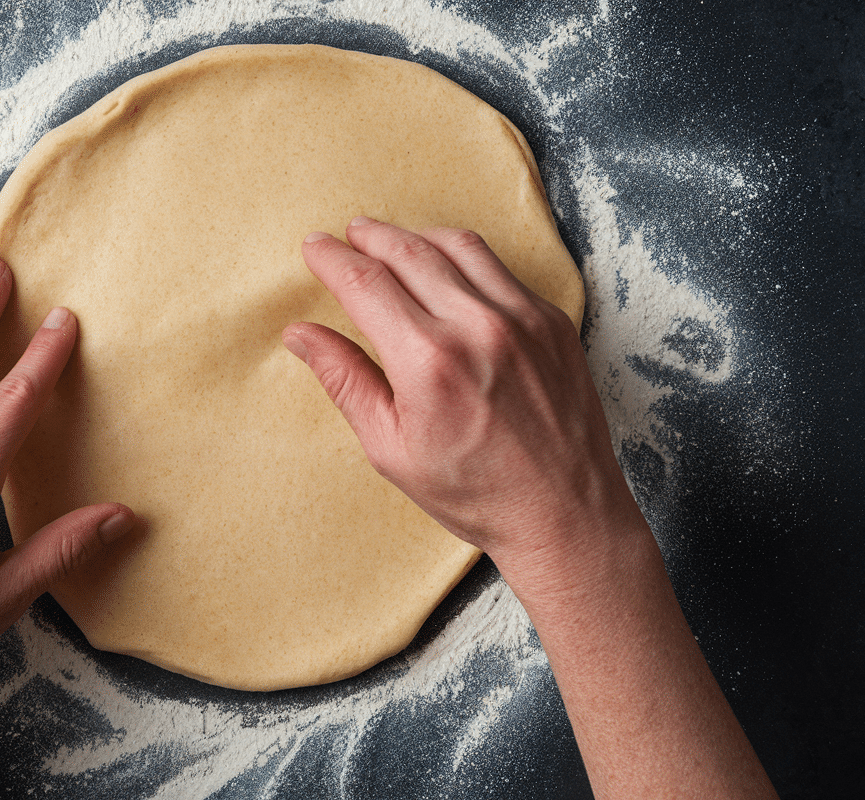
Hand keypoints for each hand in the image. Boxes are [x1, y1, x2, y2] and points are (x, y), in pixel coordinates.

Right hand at [282, 217, 640, 581]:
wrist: (563, 512)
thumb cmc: (473, 492)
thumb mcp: (390, 448)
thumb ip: (346, 381)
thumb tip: (301, 335)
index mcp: (427, 361)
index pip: (365, 283)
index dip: (332, 258)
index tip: (314, 247)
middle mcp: (478, 326)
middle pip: (408, 251)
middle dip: (369, 236)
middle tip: (347, 234)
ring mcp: (523, 318)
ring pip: (459, 246)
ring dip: (416, 236)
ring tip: (392, 241)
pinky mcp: (552, 321)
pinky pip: (500, 268)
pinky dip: (464, 257)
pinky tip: (447, 269)